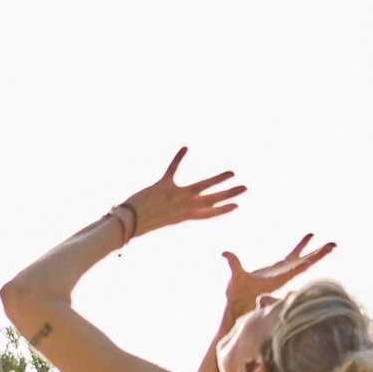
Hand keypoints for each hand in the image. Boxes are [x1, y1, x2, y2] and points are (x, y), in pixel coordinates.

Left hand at [120, 148, 244, 240]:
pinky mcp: (163, 187)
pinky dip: (178, 157)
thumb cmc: (142, 223)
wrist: (127, 224)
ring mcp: (175, 197)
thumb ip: (174, 212)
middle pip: (212, 200)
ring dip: (218, 179)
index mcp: (184, 216)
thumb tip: (181, 208)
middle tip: (245, 188)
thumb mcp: (163, 219)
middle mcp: (184, 207)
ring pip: (201, 187)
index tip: (237, 204)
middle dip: (230, 194)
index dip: (223, 209)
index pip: (209, 214)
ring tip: (232, 172)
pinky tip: (186, 147)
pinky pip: (172, 169)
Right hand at [218, 233, 335, 324]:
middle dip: (319, 254)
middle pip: (305, 263)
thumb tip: (225, 253)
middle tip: (334, 245)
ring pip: (303, 258)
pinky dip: (302, 246)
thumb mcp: (235, 279)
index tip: (318, 256)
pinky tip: (310, 236)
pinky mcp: (279, 268)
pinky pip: (294, 255)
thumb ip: (233, 265)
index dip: (306, 262)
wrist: (238, 302)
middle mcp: (285, 275)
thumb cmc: (238, 293)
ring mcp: (283, 271)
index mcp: (278, 279)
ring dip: (316, 250)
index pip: (295, 269)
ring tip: (331, 242)